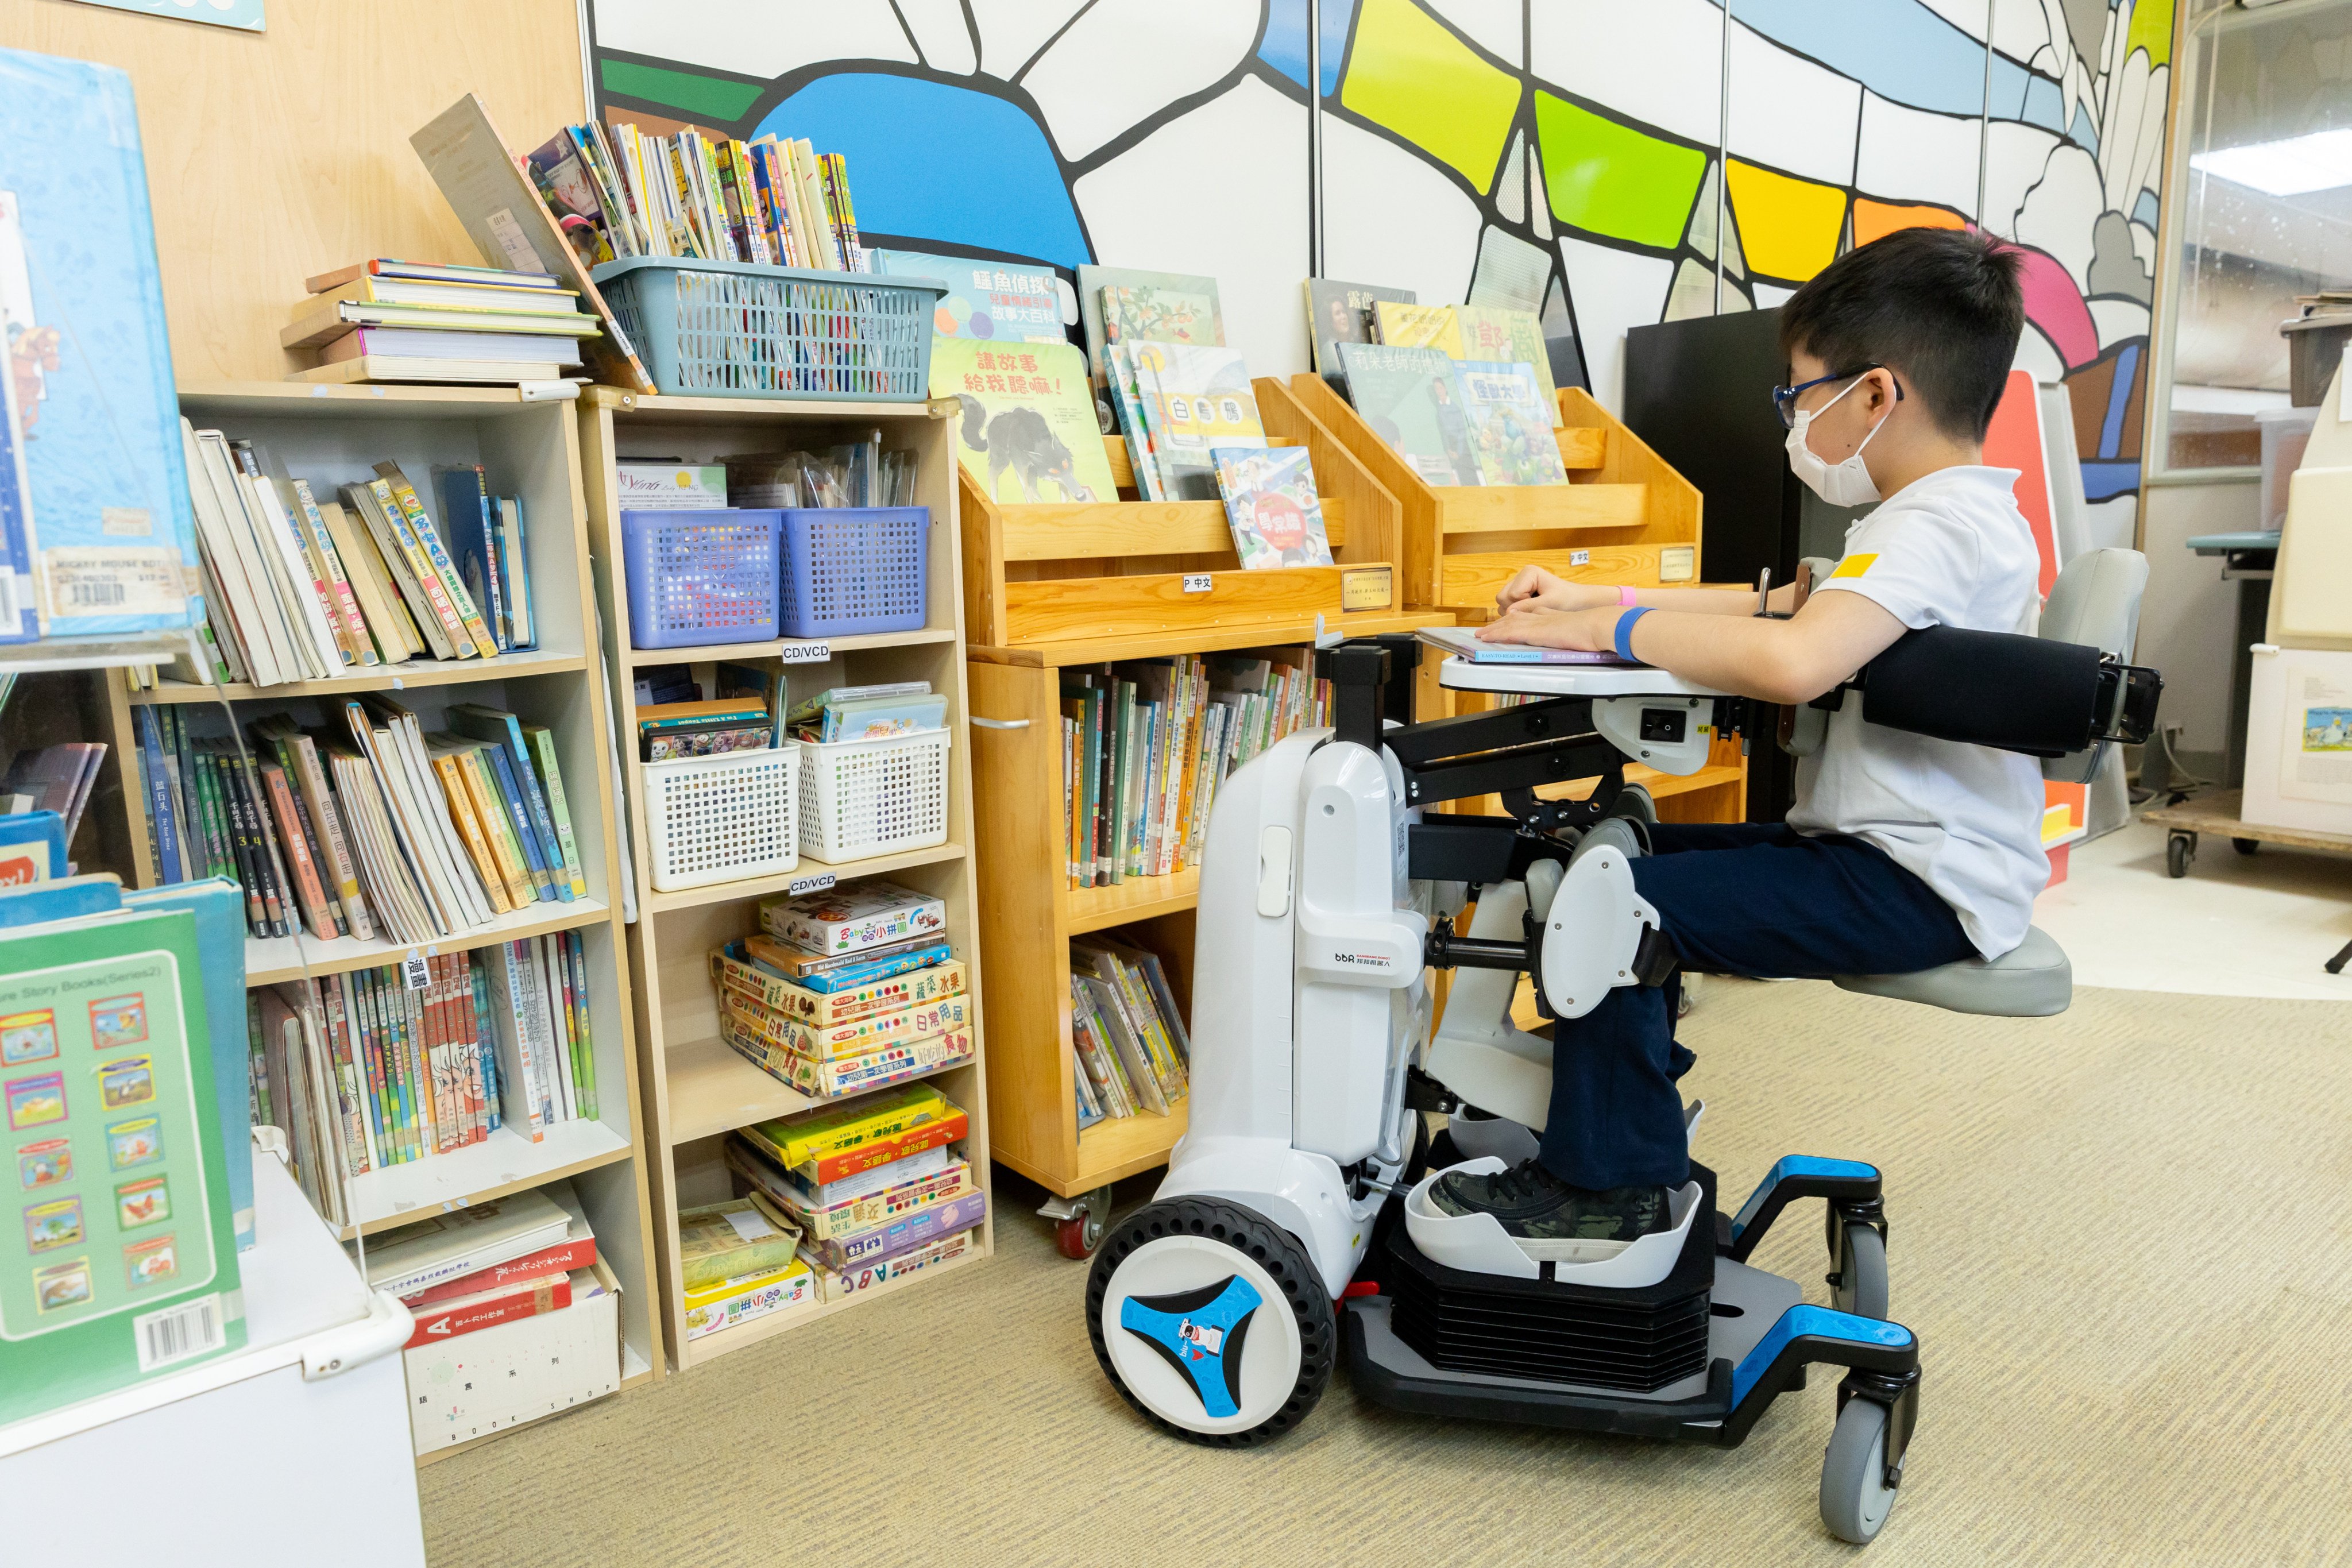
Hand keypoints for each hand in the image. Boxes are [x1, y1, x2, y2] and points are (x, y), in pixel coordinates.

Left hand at [1476, 605, 1621, 651]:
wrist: (1599, 625)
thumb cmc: (1594, 630)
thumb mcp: (1577, 628)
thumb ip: (1568, 630)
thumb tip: (1566, 634)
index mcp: (1552, 616)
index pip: (1528, 616)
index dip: (1514, 620)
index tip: (1505, 622)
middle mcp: (1542, 617)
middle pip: (1515, 619)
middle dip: (1500, 625)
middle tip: (1486, 630)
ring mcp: (1539, 624)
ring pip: (1510, 625)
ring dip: (1494, 630)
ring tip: (1481, 635)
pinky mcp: (1537, 632)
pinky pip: (1513, 633)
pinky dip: (1499, 634)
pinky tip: (1490, 637)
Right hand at [1497, 567, 1620, 614]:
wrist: (1578, 602)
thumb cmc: (1568, 600)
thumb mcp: (1550, 603)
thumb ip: (1528, 607)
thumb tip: (1509, 612)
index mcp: (1528, 572)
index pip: (1511, 594)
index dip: (1523, 604)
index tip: (1539, 605)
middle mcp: (1520, 577)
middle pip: (1502, 598)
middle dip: (1516, 608)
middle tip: (1535, 610)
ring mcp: (1517, 585)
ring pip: (1502, 603)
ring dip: (1515, 611)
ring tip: (1534, 611)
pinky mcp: (1518, 595)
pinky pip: (1506, 607)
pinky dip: (1516, 612)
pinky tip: (1531, 612)